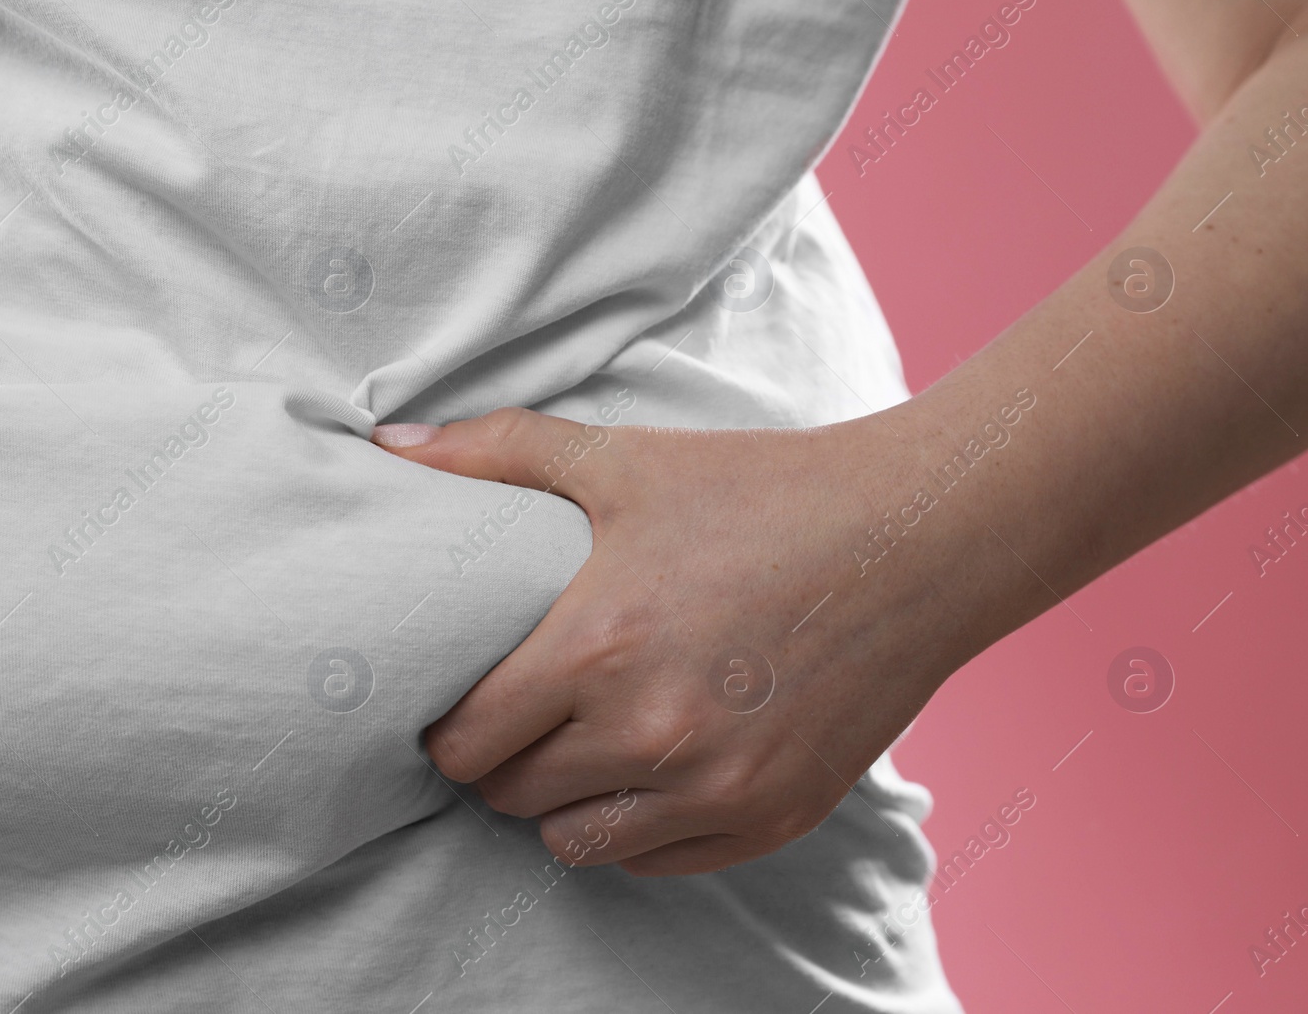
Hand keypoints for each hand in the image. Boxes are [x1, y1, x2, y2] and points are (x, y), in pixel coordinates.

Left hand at [372, 406, 974, 875]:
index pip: (467, 742)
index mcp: (597, 648)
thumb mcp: (624, 461)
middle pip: (511, 797)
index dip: (447, 725)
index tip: (459, 703)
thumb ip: (496, 454)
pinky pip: (657, 861)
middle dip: (497, 762)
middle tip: (514, 720)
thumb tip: (390, 446)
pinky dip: (635, 828)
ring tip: (575, 751)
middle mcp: (650, 734)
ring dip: (559, 805)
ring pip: (576, 844)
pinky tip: (645, 772)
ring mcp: (717, 788)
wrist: (917, 536)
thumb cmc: (764, 492)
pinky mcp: (773, 817)